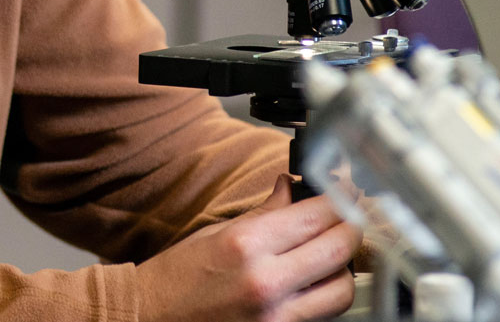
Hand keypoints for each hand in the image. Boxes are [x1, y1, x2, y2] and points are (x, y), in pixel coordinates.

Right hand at [134, 174, 359, 321]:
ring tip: (328, 258)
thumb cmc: (175, 279)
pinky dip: (325, 296)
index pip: (318, 214)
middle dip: (350, 228)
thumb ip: (264, 213)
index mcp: (247, 244)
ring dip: (342, 269)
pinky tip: (314, 284)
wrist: (148, 319)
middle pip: (339, 248)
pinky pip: (322, 315)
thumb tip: (292, 190)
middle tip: (346, 219)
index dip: (341, 199)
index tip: (344, 192)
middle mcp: (265, 280)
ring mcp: (276, 316)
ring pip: (342, 288)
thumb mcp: (216, 234)